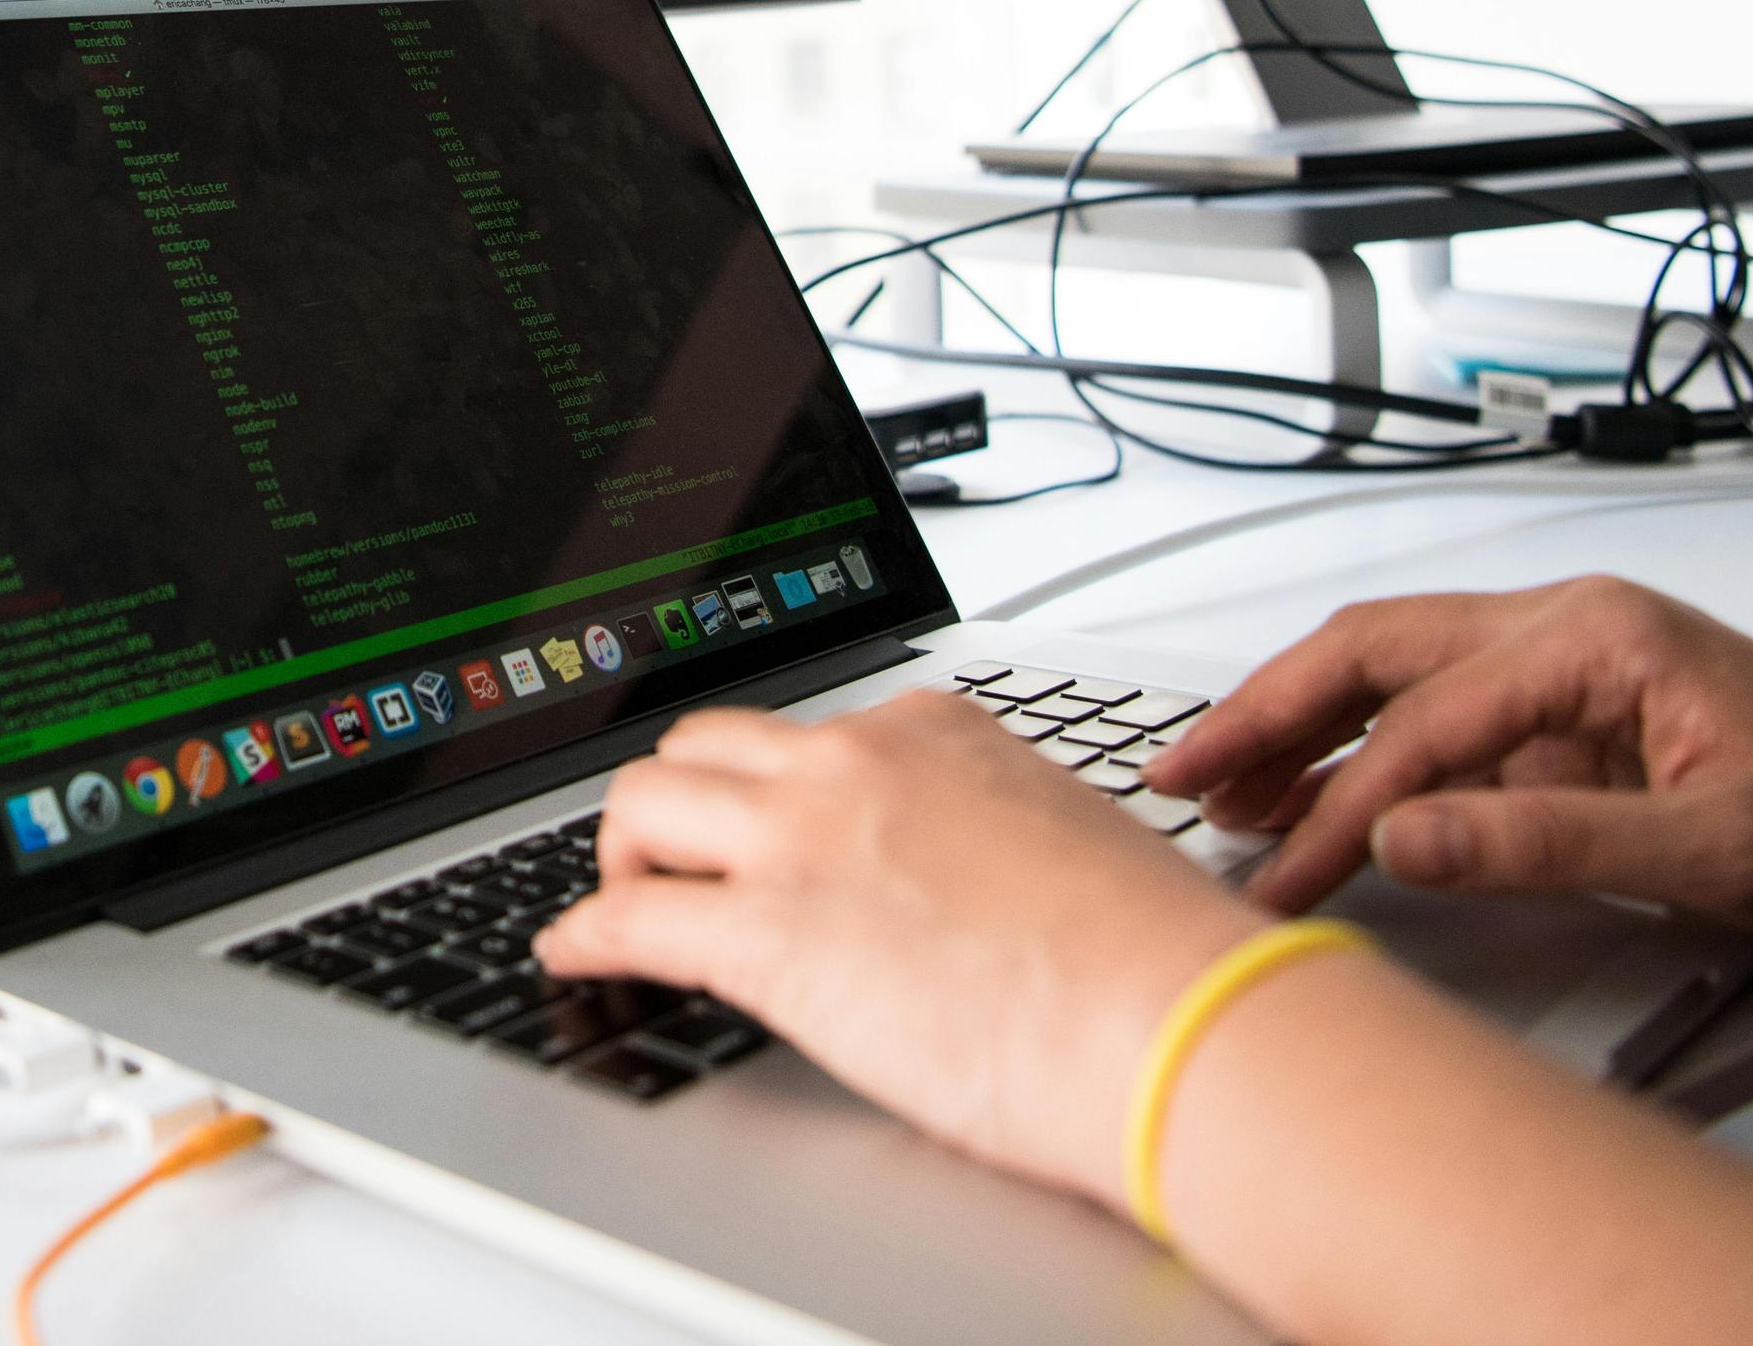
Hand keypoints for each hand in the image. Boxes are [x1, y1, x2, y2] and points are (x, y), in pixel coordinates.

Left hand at [534, 690, 1258, 1207]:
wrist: (1177, 1020)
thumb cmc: (1155, 958)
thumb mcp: (1066, 842)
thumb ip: (993, 834)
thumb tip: (975, 880)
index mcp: (933, 733)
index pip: (809, 733)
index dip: (769, 789)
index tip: (759, 825)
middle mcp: (856, 763)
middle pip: (702, 748)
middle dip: (673, 804)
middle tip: (671, 862)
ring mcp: (804, 841)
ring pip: (643, 804)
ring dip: (620, 857)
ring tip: (626, 906)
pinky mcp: (770, 938)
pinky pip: (631, 921)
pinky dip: (585, 937)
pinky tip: (575, 956)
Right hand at [1143, 577, 1752, 949]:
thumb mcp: (1720, 847)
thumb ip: (1552, 842)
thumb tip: (1410, 838)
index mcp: (1596, 636)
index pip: (1426, 721)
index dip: (1340, 804)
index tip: (1283, 875)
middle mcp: (1566, 633)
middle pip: (1372, 653)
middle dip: (1265, 711)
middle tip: (1180, 774)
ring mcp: (1561, 677)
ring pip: (1389, 678)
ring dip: (1298, 729)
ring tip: (1217, 787)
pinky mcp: (1565, 729)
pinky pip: (1433, 729)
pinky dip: (1358, 763)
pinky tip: (1312, 803)